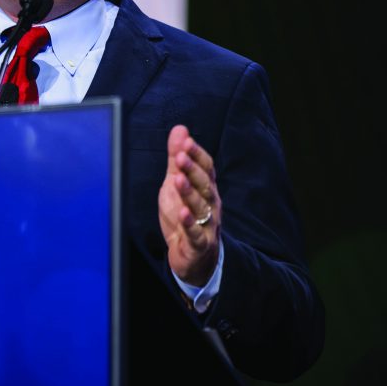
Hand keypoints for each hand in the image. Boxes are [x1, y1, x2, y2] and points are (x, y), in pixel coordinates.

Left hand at [158, 125, 221, 286]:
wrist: (193, 257)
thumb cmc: (184, 215)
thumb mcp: (176, 183)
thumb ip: (177, 158)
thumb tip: (180, 129)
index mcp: (205, 188)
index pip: (206, 168)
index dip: (197, 154)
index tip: (186, 141)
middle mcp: (210, 204)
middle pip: (204, 185)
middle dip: (193, 170)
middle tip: (181, 156)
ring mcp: (206, 224)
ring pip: (201, 207)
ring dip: (190, 193)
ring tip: (178, 180)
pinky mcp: (199, 243)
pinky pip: (196, 233)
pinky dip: (190, 224)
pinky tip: (183, 214)